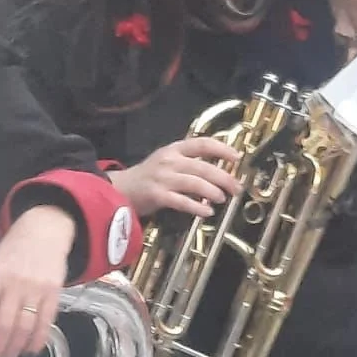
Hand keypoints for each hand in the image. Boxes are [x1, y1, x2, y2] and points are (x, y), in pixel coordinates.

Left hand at [0, 205, 75, 356]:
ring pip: (23, 328)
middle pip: (2, 325)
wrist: (45, 229)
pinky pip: (45, 323)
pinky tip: (28, 353)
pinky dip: (37, 341)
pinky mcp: (54, 292)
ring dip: (13, 350)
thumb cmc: (14, 249)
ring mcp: (36, 288)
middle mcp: (14, 283)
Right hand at [111, 138, 241, 219]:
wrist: (120, 189)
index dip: (222, 149)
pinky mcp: (157, 195)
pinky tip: (207, 212)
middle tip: (236, 188)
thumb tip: (218, 171)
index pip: (202, 144)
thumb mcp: (166, 161)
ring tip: (222, 199)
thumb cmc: (148, 177)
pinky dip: (197, 208)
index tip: (237, 158)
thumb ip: (189, 162)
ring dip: (213, 192)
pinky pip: (182, 201)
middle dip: (224, 178)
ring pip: (195, 183)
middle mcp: (169, 161)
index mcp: (174, 149)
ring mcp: (163, 178)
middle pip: (203, 167)